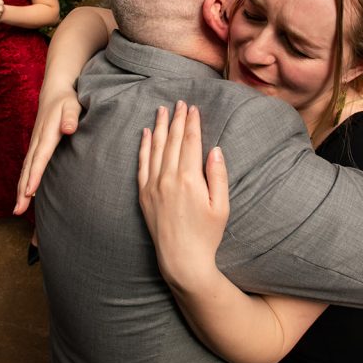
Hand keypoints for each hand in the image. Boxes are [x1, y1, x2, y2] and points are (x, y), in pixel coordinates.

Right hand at [14, 82, 82, 213]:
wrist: (55, 91)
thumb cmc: (67, 100)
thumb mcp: (72, 104)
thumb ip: (71, 117)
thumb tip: (68, 129)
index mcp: (47, 134)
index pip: (40, 157)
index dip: (35, 175)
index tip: (29, 192)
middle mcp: (38, 141)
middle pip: (28, 168)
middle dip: (22, 190)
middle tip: (18, 210)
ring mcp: (35, 144)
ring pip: (26, 170)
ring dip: (21, 189)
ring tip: (18, 209)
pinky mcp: (36, 147)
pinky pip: (29, 167)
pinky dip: (25, 181)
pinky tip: (26, 195)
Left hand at [137, 102, 229, 285]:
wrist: (182, 260)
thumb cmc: (207, 235)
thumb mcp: (221, 206)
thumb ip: (218, 175)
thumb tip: (214, 149)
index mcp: (189, 179)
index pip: (190, 142)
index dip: (192, 123)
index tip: (194, 108)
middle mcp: (168, 178)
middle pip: (172, 141)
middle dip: (177, 119)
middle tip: (180, 103)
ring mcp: (153, 186)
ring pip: (155, 148)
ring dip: (159, 127)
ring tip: (162, 110)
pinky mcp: (144, 195)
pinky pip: (141, 164)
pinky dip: (143, 146)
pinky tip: (145, 133)